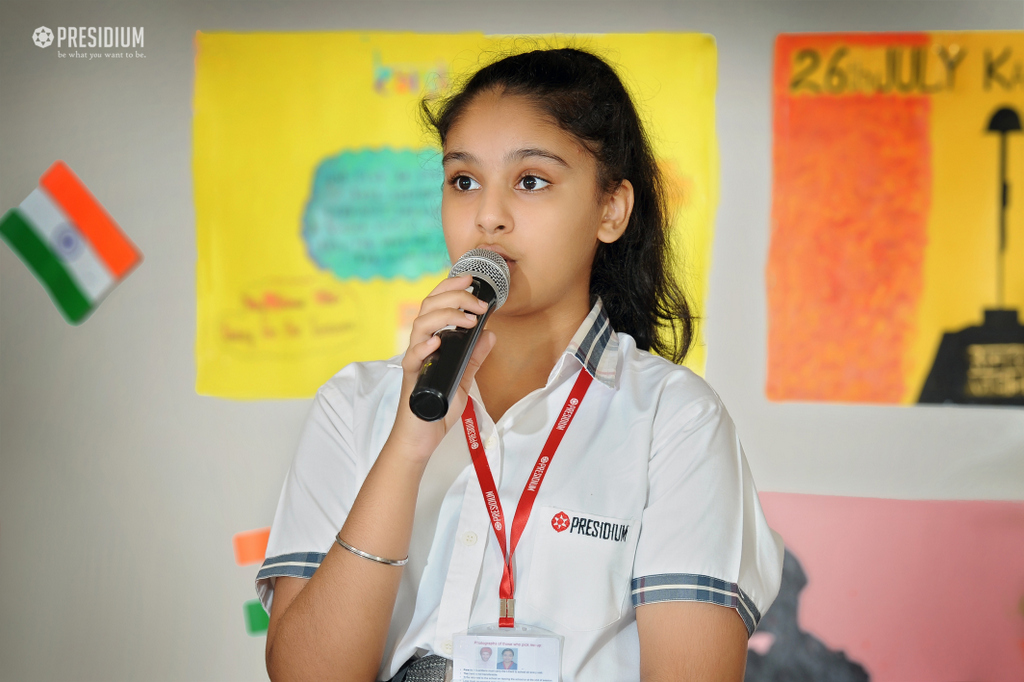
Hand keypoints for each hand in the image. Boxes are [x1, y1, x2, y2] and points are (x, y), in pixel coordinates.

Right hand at [388, 275, 496, 462]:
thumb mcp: (464, 378)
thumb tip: (491, 334)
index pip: (437, 304)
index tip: (471, 279)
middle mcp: (421, 346)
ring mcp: (415, 360)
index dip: (451, 287)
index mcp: (433, 341)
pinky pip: (412, 357)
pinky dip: (423, 347)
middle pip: (428, 307)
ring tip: (468, 320)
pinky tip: (437, 342)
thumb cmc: (438, 407)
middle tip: (478, 303)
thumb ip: (474, 356)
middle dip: (454, 297)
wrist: (422, 437)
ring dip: (445, 316)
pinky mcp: (411, 378)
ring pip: (420, 325)